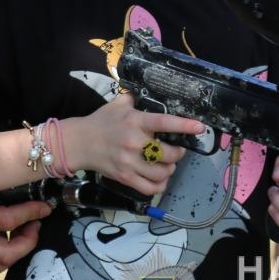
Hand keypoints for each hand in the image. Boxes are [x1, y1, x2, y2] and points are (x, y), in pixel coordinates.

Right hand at [0, 198, 51, 272]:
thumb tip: (8, 157)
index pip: (6, 221)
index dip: (31, 214)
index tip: (45, 206)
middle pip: (5, 255)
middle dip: (28, 242)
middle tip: (36, 223)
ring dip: (16, 250)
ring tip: (24, 231)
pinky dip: (0, 247)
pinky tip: (3, 231)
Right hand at [65, 93, 204, 196]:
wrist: (78, 142)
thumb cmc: (100, 121)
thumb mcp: (117, 104)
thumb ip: (135, 98)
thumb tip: (151, 91)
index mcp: (134, 121)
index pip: (164, 123)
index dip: (184, 125)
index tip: (200, 127)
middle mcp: (133, 142)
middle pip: (169, 154)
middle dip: (178, 153)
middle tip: (176, 150)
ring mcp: (129, 162)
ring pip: (162, 173)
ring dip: (169, 170)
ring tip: (167, 164)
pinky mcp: (124, 177)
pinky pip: (150, 188)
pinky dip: (159, 185)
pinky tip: (158, 178)